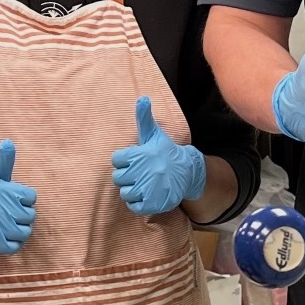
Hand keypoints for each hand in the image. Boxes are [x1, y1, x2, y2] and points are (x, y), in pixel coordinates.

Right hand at [0, 140, 36, 253]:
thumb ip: (4, 159)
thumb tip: (8, 142)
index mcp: (5, 192)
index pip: (31, 197)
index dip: (24, 198)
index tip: (13, 197)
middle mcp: (3, 211)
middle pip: (30, 216)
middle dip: (22, 213)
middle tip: (9, 211)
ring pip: (24, 232)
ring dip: (19, 228)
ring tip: (8, 222)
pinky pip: (15, 247)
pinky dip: (13, 242)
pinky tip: (5, 234)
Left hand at [111, 96, 206, 216]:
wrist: (188, 172)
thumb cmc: (165, 152)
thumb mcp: (154, 135)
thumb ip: (144, 118)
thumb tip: (142, 98)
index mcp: (141, 154)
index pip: (116, 160)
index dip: (125, 160)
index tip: (137, 159)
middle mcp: (144, 171)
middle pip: (118, 177)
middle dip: (128, 175)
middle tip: (141, 172)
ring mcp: (148, 189)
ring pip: (125, 193)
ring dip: (133, 189)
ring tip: (145, 183)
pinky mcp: (152, 204)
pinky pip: (133, 206)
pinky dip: (137, 203)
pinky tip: (147, 194)